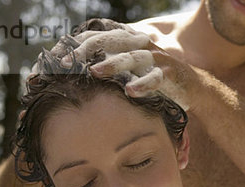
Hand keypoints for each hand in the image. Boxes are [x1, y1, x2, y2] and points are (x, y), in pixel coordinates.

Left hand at [58, 27, 195, 109]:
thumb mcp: (126, 71)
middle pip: (109, 41)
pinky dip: (143, 84)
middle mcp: (139, 44)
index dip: (74, 46)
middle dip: (86, 51)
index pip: (95, 36)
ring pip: (132, 57)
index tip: (54, 61)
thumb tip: (70, 77)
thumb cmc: (152, 79)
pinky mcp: (170, 74)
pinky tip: (131, 92)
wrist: (190, 87)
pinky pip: (155, 78)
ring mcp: (156, 58)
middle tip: (65, 64)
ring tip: (95, 72)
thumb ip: (105, 68)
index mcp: (125, 41)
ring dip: (113, 64)